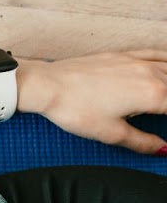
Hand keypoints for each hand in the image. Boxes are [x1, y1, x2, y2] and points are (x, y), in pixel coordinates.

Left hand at [19, 49, 166, 154]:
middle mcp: (151, 74)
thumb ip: (142, 142)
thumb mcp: (111, 134)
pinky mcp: (124, 55)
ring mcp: (138, 61)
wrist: (48, 85)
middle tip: (161, 115)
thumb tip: (162, 149)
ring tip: (164, 100)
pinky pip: (157, 53)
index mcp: (153, 95)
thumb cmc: (75, 109)